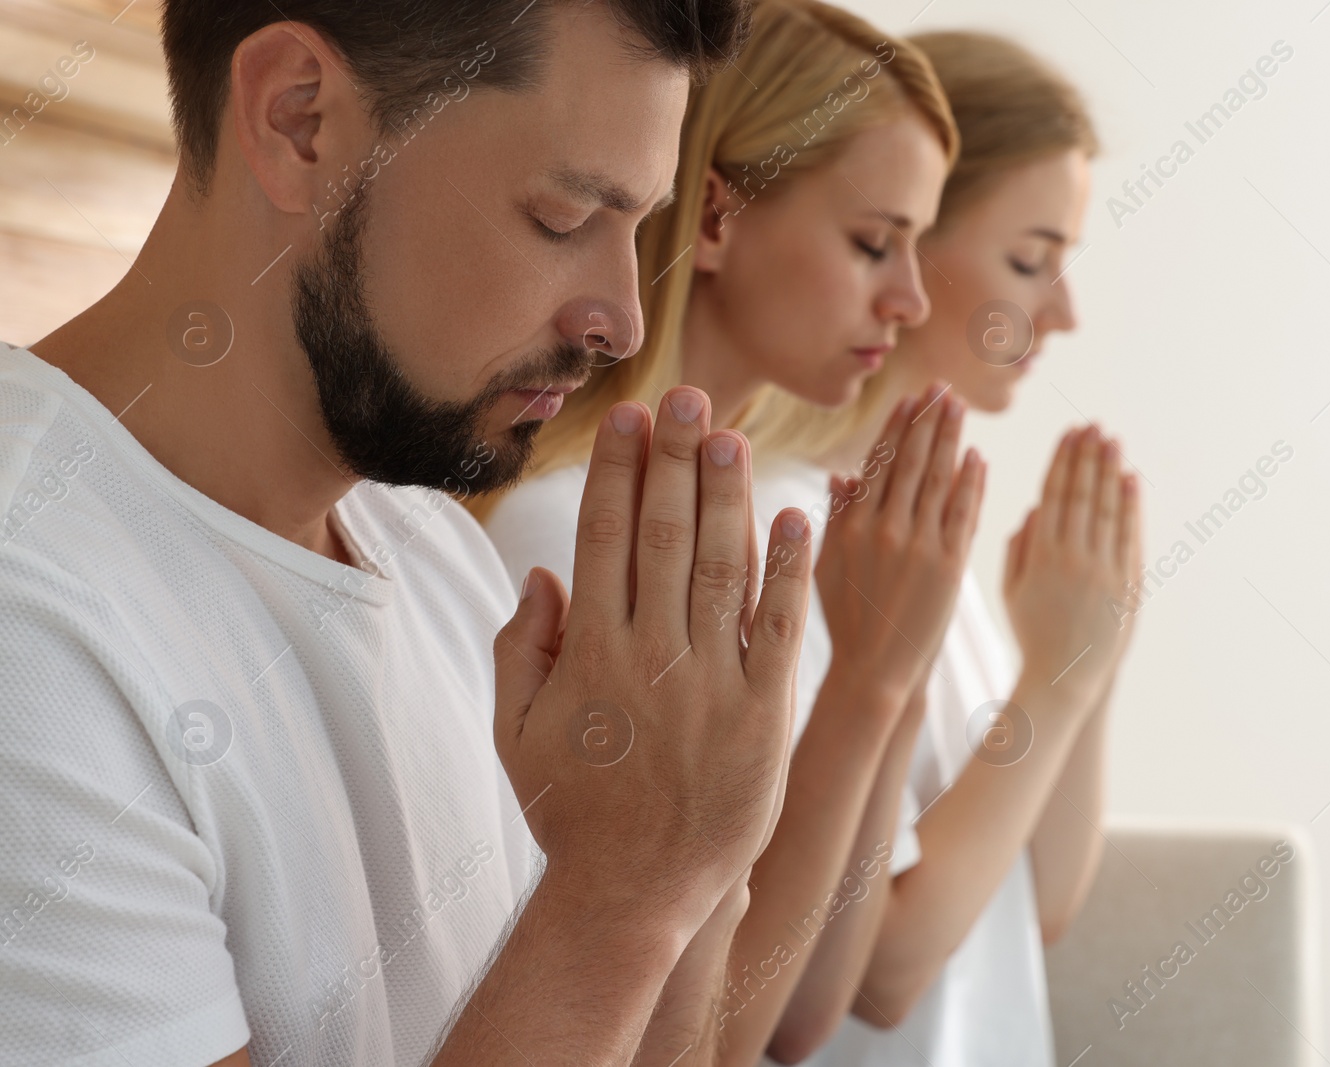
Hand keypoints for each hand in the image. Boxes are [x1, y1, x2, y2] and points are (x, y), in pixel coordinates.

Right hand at [491, 388, 811, 927]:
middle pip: (666, 535)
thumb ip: (521, 648)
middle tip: (690, 396)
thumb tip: (541, 573)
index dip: (619, 472)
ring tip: (734, 435)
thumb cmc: (572, 811)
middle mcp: (650, 654)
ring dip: (730, 493)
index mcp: (589, 651)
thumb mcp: (516, 732)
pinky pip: (779, 626)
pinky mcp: (764, 711)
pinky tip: (796, 516)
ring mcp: (711, 682)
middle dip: (676, 459)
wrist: (635, 892)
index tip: (632, 420)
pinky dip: (788, 570)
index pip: (605, 538)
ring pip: (723, 566)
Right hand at [814, 384, 985, 705]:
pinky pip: (962, 513)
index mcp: (851, 525)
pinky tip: (977, 457)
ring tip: (960, 407)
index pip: (878, 463)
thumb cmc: (849, 620)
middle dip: (927, 420)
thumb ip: (836, 518)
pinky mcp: (948, 565)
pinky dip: (970, 483)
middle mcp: (884, 529)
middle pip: (910, 461)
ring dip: (950, 438)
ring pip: (937, 479)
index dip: (896, 428)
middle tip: (942, 388)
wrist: (874, 670)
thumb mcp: (827, 566)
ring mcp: (918, 545)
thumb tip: (840, 474)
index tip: (910, 398)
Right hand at [1004, 425, 1141, 703]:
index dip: (1062, 461)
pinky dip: (1132, 506)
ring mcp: (1102, 570)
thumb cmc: (1033, 635)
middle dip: (1087, 456)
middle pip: (1082, 494)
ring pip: (1108, 509)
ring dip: (1110, 471)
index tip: (1068, 433)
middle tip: (1093, 425)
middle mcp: (1071, 557)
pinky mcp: (1126, 585)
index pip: (1054, 495)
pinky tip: (1131, 480)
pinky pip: (1129, 536)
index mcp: (1039, 555)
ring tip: (1112, 441)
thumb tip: (1036, 510)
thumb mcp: (1011, 592)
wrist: (1064, 678)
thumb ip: (1019, 549)